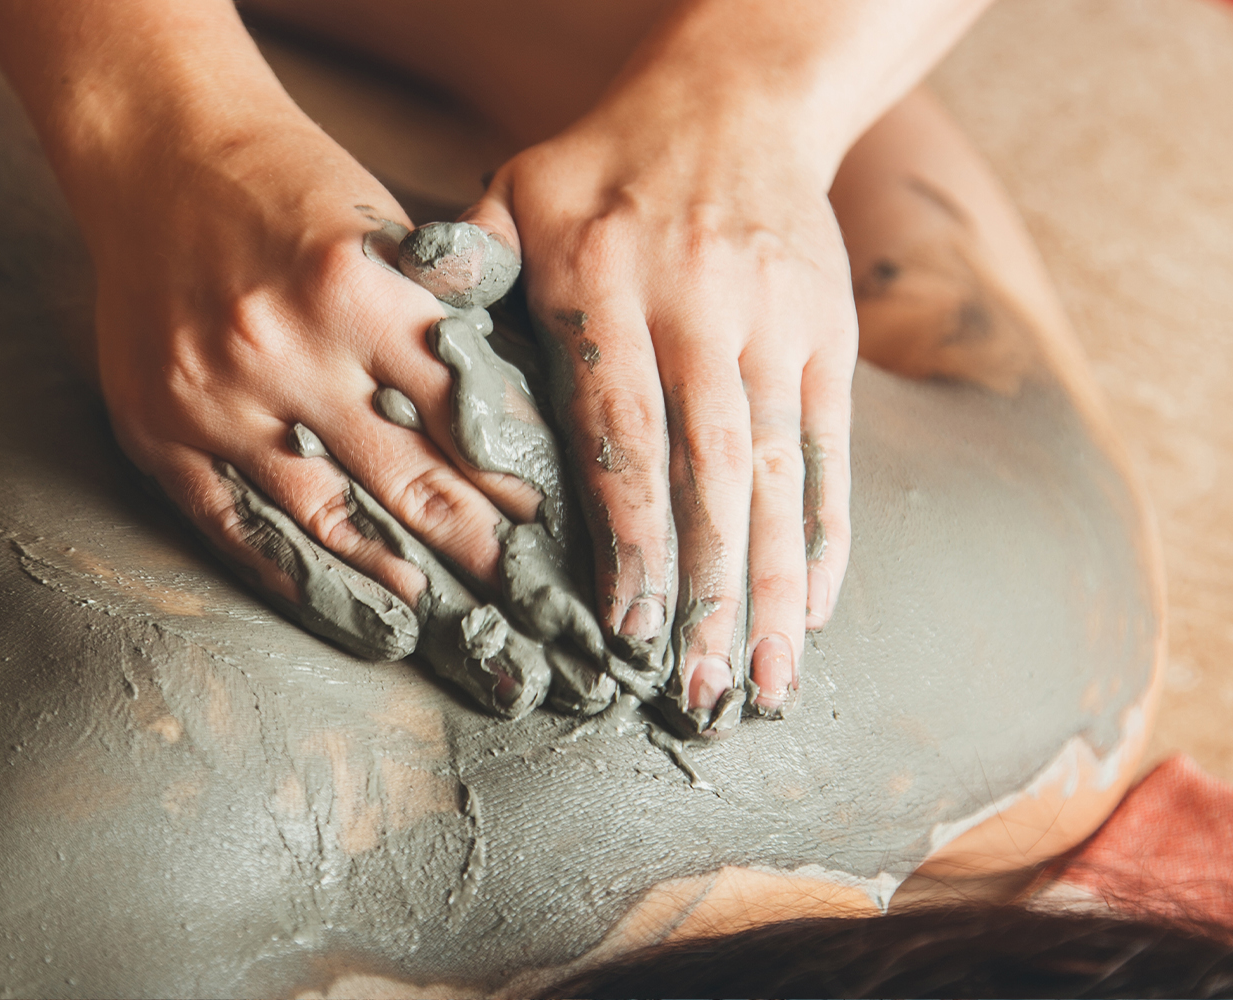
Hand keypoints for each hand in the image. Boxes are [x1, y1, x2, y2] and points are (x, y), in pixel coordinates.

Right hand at [79, 107, 552, 680]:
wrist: (159, 148)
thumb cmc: (292, 187)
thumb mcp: (386, 228)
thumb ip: (439, 321)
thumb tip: (513, 431)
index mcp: (354, 288)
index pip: (461, 413)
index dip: (517, 483)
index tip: (561, 535)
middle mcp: (283, 349)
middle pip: (406, 478)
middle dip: (480, 550)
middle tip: (535, 608)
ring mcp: (213, 398)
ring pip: (325, 517)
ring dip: (399, 580)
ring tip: (455, 624)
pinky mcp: (158, 431)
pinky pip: (235, 527)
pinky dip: (297, 577)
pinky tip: (350, 610)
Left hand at [462, 72, 857, 725]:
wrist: (738, 97)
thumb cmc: (600, 165)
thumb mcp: (512, 192)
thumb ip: (460, 275)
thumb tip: (403, 356)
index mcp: (607, 284)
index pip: (620, 431)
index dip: (631, 536)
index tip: (626, 628)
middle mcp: (703, 310)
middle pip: (709, 474)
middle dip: (705, 594)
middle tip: (694, 697)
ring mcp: (777, 326)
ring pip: (779, 478)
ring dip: (771, 590)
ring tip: (762, 685)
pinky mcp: (828, 339)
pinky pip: (830, 451)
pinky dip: (826, 535)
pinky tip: (813, 611)